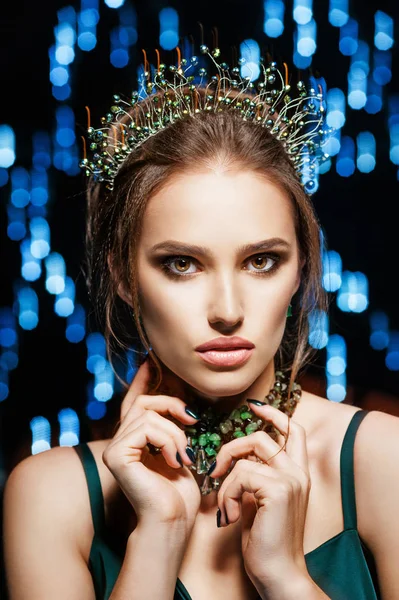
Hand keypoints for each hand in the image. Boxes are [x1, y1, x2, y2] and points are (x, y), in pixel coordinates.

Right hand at [102, 358, 201, 532]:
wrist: (174, 520)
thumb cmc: (180, 491)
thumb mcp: (180, 449)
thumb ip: (173, 426)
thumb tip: (182, 402)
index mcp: (134, 439)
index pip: (135, 401)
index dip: (142, 380)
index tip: (149, 360)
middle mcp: (119, 441)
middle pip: (144, 402)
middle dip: (172, 405)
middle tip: (193, 420)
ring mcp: (114, 448)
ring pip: (149, 414)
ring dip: (176, 432)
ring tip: (185, 456)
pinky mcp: (116, 455)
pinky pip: (146, 427)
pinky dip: (168, 441)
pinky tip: (176, 461)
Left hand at [209, 403, 310, 589]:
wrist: (278, 574)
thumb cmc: (266, 543)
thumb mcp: (261, 502)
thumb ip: (256, 477)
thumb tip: (235, 459)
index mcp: (298, 474)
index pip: (294, 430)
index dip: (274, 414)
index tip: (254, 406)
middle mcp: (299, 473)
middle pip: (263, 436)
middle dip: (232, 447)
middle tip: (217, 468)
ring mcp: (291, 480)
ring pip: (246, 457)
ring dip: (226, 481)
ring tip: (226, 506)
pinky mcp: (278, 489)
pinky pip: (239, 475)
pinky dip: (226, 494)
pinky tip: (231, 516)